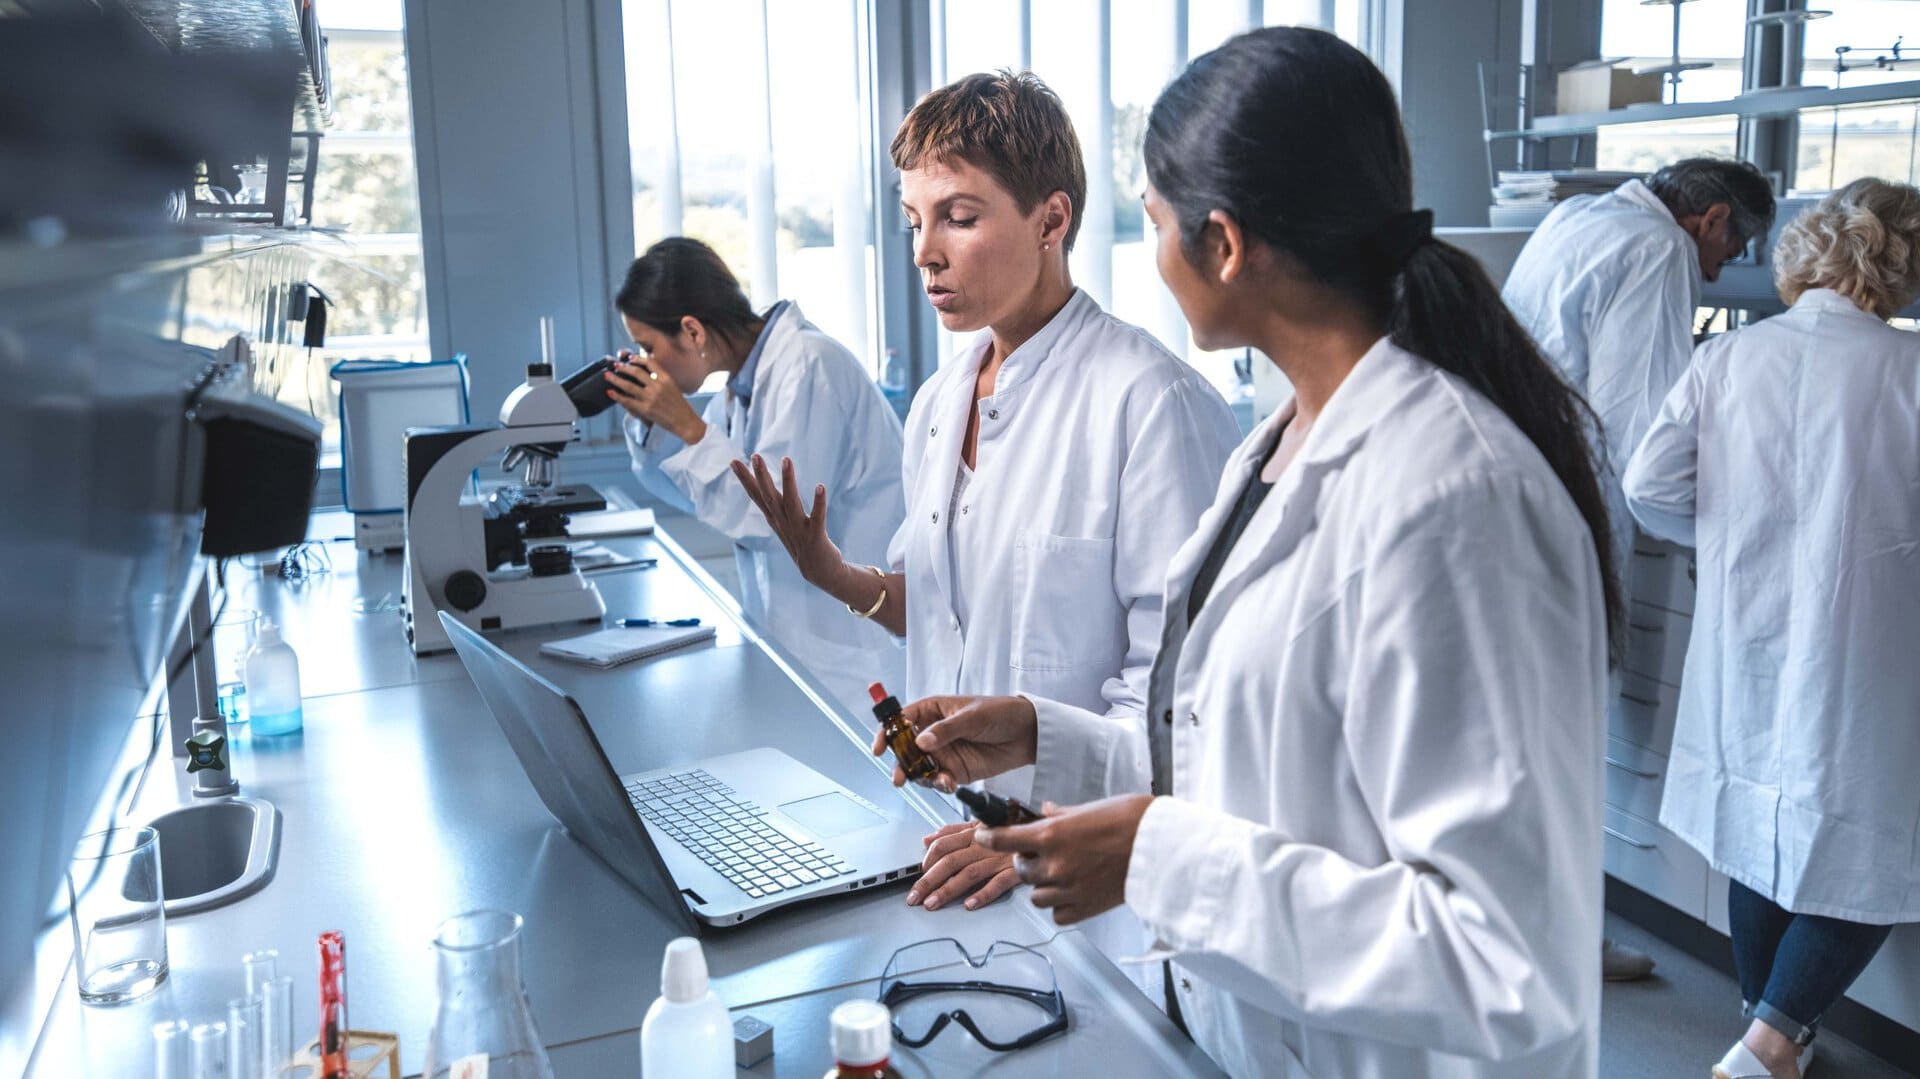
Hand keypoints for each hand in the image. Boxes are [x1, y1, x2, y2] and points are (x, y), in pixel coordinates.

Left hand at [606, 352, 705, 442]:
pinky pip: (628, 401)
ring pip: (629, 385)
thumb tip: (648, 369)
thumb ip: (661, 378)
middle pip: (636, 372)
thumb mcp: (674, 386)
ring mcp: (652, 398)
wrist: (686, 422)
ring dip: (615, 379)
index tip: (629, 358)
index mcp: (666, 378)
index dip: (637, 359)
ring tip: (607, 375)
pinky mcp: (646, 410)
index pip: (649, 363)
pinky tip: (610, 392)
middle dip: (623, 367)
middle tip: (614, 365)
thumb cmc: (680, 406)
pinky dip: (617, 396)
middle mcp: (658, 386)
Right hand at [729, 454, 845, 584]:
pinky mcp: (816, 538)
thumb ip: (774, 505)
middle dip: (762, 476)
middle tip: (755, 455)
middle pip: (769, 497)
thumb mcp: (783, 522)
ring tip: (786, 459)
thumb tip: (762, 486)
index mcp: (775, 519)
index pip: (757, 496)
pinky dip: (818, 503)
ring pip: (791, 503)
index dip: (745, 479)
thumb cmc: (801, 542)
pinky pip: (817, 518)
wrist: (820, 573)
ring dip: (788, 481)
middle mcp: (783, 523)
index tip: (733, 461)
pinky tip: (820, 486)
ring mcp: (798, 531)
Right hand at [868, 695, 1037, 790]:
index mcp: (932, 711)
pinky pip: (938, 781)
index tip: (880, 747)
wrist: (1028, 734)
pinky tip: (949, 784)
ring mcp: (943, 753)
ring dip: (921, 778)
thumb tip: (921, 741)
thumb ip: (946, 730)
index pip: (901, 721)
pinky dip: (939, 785)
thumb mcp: (972, 717)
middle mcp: (933, 733)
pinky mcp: (955, 771)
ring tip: (938, 781)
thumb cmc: (1001, 713)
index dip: (887, 733)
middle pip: (905, 749)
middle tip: (899, 778)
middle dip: (900, 764)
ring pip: (919, 769)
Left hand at [905, 822, 1017, 911]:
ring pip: (968, 874)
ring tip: (932, 904)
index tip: (919, 874)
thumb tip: (927, 839)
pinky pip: (998, 883)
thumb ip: (954, 831)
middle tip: (915, 897)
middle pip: (950, 862)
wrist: (1047, 828)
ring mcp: (999, 858)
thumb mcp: (981, 823)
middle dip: (929, 881)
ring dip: (948, 890)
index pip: (944, 845)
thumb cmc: (1014, 827)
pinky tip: (970, 905)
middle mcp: (984, 845)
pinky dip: (983, 894)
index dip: (928, 860)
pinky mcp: (1015, 870)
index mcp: (974, 833)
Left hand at [978, 794, 1154, 925]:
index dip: (988, 836)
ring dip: (1043, 884)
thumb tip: (1045, 812)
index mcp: (1052, 835)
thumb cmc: (1130, 820)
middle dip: (1027, 861)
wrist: (1161, 848)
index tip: (982, 835)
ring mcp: (1068, 889)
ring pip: (1036, 895)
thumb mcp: (1089, 809)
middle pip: (1020, 870)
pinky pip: (1057, 913)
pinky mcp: (1084, 909)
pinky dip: (1060, 904)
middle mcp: (1055, 865)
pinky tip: (1074, 890)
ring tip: (1062, 872)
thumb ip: (1060, 815)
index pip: (1003, 839)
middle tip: (1042, 852)